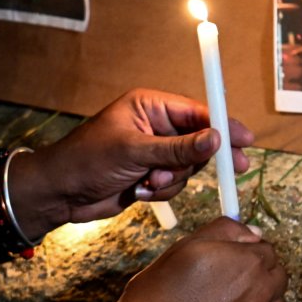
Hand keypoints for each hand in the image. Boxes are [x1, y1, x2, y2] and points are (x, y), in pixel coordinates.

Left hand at [11, 89, 254, 238]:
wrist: (57, 195)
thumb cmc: (85, 161)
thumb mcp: (134, 151)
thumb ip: (178, 148)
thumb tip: (216, 139)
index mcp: (150, 106)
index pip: (197, 112)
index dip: (223, 124)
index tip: (244, 138)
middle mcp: (155, 126)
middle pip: (199, 140)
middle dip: (200, 158)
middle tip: (236, 169)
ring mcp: (154, 152)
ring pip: (188, 167)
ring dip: (172, 179)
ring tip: (147, 182)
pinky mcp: (150, 174)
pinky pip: (175, 183)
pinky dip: (161, 191)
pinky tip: (139, 191)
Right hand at [89, 217, 285, 301]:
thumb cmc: (159, 295)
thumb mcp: (185, 247)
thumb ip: (225, 231)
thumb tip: (253, 232)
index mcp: (249, 262)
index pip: (266, 249)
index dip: (248, 251)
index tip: (233, 258)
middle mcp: (262, 292)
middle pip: (277, 275)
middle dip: (259, 273)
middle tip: (229, 279)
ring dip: (260, 299)